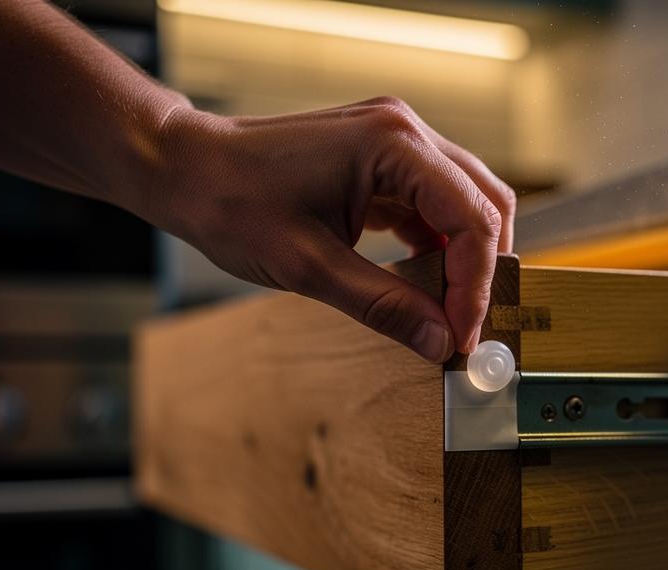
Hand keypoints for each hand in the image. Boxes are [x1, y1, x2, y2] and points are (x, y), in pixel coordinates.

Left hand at [145, 97, 515, 362]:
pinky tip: (423, 283)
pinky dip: (436, 245)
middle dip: (484, 268)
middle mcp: (403, 131)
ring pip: (463, 201)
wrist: (184, 168)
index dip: (477, 284)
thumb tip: (440, 342)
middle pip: (483, 202)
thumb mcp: (309, 267)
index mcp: (392, 144)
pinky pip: (430, 202)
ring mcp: (393, 140)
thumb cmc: (231, 203)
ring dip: (463, 257)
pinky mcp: (379, 158)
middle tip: (467, 326)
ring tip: (448, 311)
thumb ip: (384, 305)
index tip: (462, 335)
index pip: (471, 217)